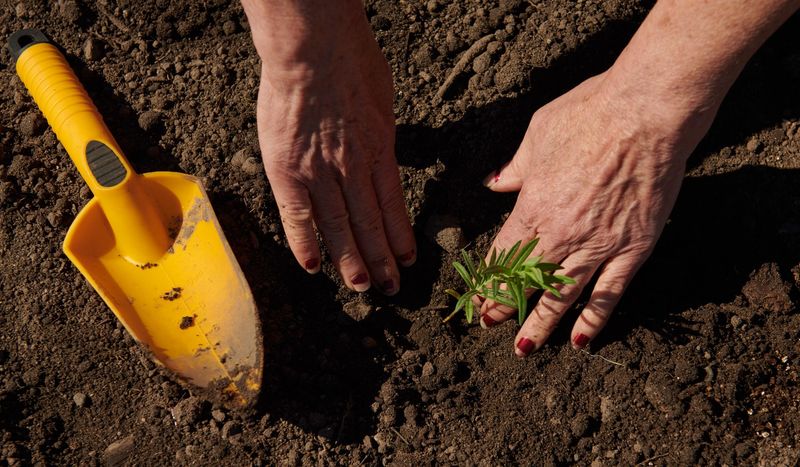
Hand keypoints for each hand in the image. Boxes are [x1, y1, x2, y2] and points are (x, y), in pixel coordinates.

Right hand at [243, 1, 415, 293]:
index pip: (393, 205)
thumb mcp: (382, 100)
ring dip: (352, 261)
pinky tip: (314, 267)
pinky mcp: (287, 171)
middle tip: (390, 288)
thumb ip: (379, 131)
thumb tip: (382, 148)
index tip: (407, 260)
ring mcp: (320, 173)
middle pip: (371, 224)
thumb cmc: (351, 61)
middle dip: (382, 260)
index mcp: (380, 150)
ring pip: (340, 227)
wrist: (314, 50)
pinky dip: (305, 242)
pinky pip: (298, 215)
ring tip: (362, 288)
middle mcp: (354, 169)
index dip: (401, 237)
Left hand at [478, 72, 714, 355]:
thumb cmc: (589, 114)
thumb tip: (495, 182)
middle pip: (524, 281)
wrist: (646, 113)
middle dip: (502, 306)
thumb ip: (516, 167)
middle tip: (488, 324)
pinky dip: (593, 320)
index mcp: (533, 206)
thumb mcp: (538, 134)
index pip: (503, 253)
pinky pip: (609, 294)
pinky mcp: (633, 249)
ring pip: (561, 297)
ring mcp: (598, 245)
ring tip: (523, 349)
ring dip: (539, 325)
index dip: (488, 278)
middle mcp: (560, 234)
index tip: (477, 294)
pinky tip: (579, 340)